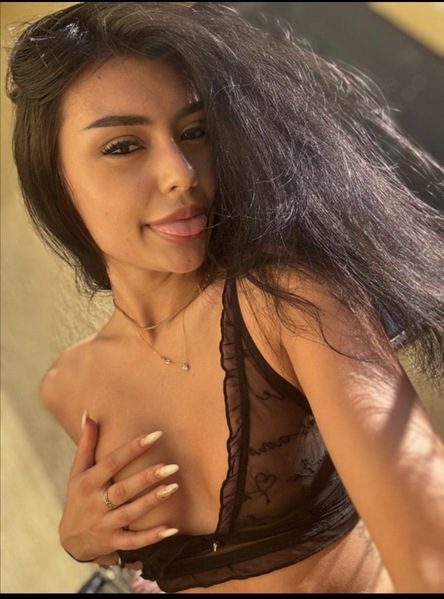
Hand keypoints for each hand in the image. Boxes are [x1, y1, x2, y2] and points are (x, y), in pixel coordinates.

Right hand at [60, 417, 178, 564]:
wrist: (69, 540)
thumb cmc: (79, 496)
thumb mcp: (78, 471)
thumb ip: (86, 444)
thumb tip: (90, 415)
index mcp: (88, 482)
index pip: (112, 463)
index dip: (132, 449)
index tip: (155, 435)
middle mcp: (95, 503)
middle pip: (123, 489)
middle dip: (147, 478)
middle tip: (171, 465)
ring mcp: (104, 525)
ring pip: (130, 513)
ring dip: (152, 501)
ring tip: (173, 487)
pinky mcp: (112, 542)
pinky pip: (133, 542)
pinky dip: (151, 537)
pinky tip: (171, 528)